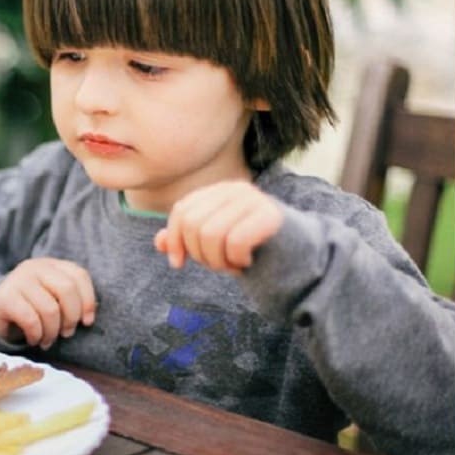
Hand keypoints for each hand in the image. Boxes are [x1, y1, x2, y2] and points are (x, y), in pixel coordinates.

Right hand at [0, 258, 95, 348]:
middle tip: (66, 333)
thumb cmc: (31, 308)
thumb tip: (88, 318)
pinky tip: (34, 339)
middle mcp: (34, 268)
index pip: (79, 275)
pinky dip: (37, 335)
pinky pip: (31, 320)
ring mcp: (17, 280)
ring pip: (50, 309)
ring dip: (52, 332)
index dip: (88, 301)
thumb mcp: (53, 298)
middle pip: (67, 290)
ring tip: (48, 340)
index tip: (87, 322)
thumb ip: (70, 300)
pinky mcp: (3, 298)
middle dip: (71, 318)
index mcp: (51, 265)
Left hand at [154, 181, 283, 272]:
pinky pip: (235, 242)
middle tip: (219, 264)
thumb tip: (159, 242)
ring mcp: (254, 200)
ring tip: (233, 264)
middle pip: (193, 224)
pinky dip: (236, 260)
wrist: (295, 258)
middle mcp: (235, 189)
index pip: (181, 211)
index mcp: (218, 191)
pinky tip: (247, 261)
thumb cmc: (250, 250)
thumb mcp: (212, 245)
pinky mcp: (270, 216)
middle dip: (200, 254)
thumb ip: (186, 239)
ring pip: (210, 234)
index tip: (177, 263)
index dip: (174, 239)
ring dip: (218, 261)